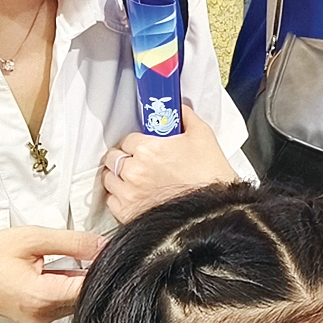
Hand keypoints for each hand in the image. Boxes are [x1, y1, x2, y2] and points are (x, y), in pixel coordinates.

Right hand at [0, 225, 104, 322]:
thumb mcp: (31, 238)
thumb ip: (72, 242)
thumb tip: (105, 245)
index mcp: (42, 296)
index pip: (91, 287)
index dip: (104, 267)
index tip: (109, 250)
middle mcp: (42, 315)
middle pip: (86, 295)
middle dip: (93, 272)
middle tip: (90, 246)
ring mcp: (38, 320)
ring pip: (75, 299)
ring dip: (79, 278)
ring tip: (66, 255)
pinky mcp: (35, 318)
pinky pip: (62, 302)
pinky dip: (65, 284)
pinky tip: (56, 267)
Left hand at [101, 104, 237, 223]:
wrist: (213, 211)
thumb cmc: (209, 176)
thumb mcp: (203, 136)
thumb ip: (187, 118)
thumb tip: (180, 109)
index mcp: (148, 150)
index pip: (128, 139)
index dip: (137, 141)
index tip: (145, 146)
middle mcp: (134, 171)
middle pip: (113, 157)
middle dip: (124, 156)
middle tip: (138, 160)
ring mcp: (129, 194)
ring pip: (109, 178)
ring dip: (118, 175)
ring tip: (134, 177)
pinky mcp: (128, 214)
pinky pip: (111, 200)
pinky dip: (118, 196)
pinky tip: (133, 193)